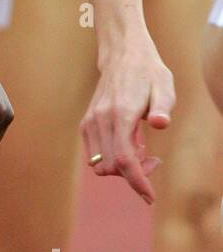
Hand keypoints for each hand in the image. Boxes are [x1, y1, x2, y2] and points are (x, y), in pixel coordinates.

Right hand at [80, 43, 173, 202]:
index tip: (150, 196)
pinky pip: (95, 155)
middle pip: (112, 166)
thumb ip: (163, 106)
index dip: (136, 181)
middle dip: (134, 174)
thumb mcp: (164, 85)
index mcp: (121, 113)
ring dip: (121, 167)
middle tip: (154, 160)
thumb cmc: (148, 72)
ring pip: (100, 164)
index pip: (123, 159)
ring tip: (142, 150)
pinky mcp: (86, 124)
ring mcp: (90, 122)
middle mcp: (100, 120)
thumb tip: (161, 124)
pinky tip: (129, 143)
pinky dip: (112, 158)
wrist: (122, 55)